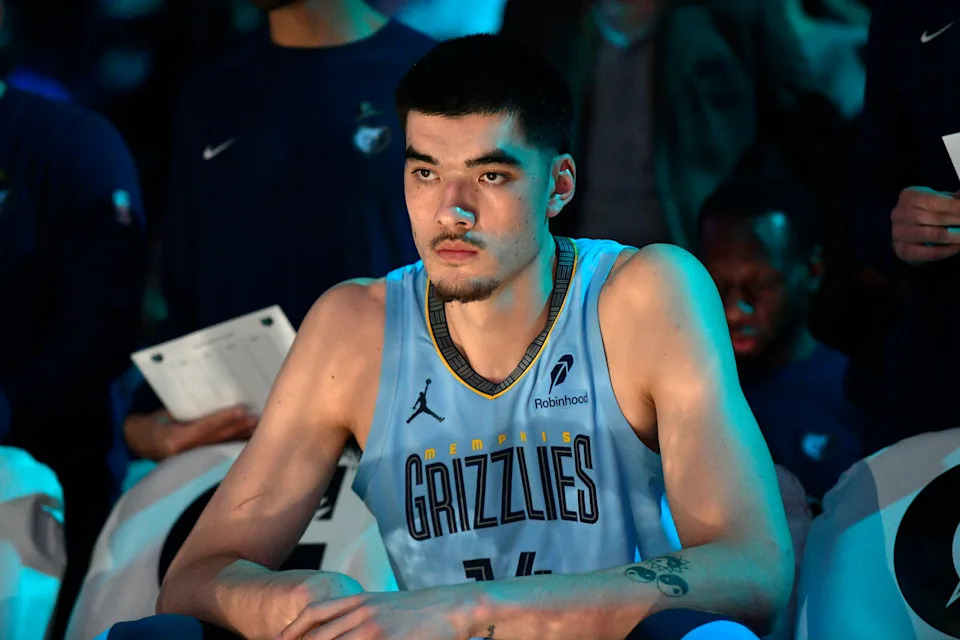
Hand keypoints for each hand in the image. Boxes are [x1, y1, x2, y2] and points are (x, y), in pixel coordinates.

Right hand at [123, 406, 256, 459]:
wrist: (139, 441)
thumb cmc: (154, 421)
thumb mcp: (165, 413)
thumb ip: (189, 411)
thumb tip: (217, 396)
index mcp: (173, 439)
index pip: (204, 427)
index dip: (224, 418)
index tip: (241, 409)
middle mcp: (183, 453)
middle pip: (216, 438)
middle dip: (238, 428)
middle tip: (256, 417)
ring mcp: (190, 460)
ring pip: (220, 446)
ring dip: (239, 437)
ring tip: (256, 426)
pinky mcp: (196, 462)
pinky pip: (217, 450)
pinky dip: (232, 443)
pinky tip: (247, 438)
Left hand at [276, 587, 475, 639]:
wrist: (455, 606)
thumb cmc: (423, 610)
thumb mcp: (386, 606)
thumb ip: (362, 616)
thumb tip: (343, 629)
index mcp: (360, 600)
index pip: (314, 613)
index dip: (292, 630)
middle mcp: (361, 612)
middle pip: (317, 635)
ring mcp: (373, 628)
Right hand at [891, 187, 959, 264]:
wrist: (909, 232)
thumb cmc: (928, 212)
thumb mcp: (939, 200)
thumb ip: (954, 199)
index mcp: (909, 196)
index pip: (933, 201)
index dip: (955, 206)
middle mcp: (900, 214)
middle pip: (935, 218)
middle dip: (958, 221)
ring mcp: (899, 233)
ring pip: (934, 235)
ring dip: (955, 236)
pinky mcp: (903, 251)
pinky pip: (930, 253)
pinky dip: (948, 250)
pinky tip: (958, 247)